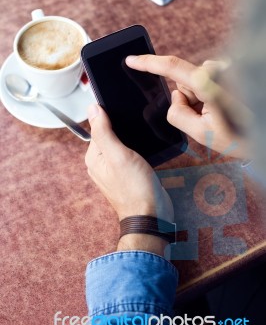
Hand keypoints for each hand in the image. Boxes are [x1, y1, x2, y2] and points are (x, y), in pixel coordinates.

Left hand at [85, 104, 173, 222]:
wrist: (151, 215)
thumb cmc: (135, 188)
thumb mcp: (118, 155)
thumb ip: (104, 132)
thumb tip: (92, 109)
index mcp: (94, 157)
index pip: (98, 127)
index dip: (111, 117)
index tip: (126, 115)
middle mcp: (101, 163)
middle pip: (109, 135)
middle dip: (122, 129)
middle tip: (137, 128)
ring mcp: (114, 170)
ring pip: (121, 144)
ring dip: (131, 139)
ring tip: (141, 139)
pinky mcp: (127, 174)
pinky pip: (129, 155)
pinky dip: (136, 150)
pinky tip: (144, 150)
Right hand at [126, 55, 250, 158]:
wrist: (262, 133)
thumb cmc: (239, 136)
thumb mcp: (202, 134)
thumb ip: (177, 115)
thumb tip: (175, 96)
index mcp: (209, 84)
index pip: (172, 67)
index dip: (148, 63)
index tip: (131, 60)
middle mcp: (218, 71)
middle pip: (183, 83)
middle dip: (189, 101)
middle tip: (208, 119)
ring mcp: (225, 70)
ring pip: (194, 85)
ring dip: (201, 101)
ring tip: (220, 115)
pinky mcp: (229, 72)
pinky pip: (206, 83)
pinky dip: (209, 97)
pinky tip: (225, 107)